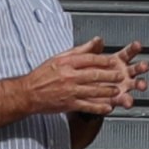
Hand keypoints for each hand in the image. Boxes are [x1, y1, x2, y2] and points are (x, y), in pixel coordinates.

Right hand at [24, 41, 139, 118]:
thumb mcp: (59, 58)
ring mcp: (69, 91)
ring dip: (108, 91)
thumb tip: (96, 41)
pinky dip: (98, 107)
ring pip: (93, 91)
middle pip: (94, 75)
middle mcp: (69, 76)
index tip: (113, 61)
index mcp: (66, 63)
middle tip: (121, 76)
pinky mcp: (68, 104)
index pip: (90, 59)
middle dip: (110, 76)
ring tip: (117, 91)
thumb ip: (79, 50)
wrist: (28, 93)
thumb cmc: (42, 75)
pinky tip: (107, 107)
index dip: (104, 60)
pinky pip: (87, 106)